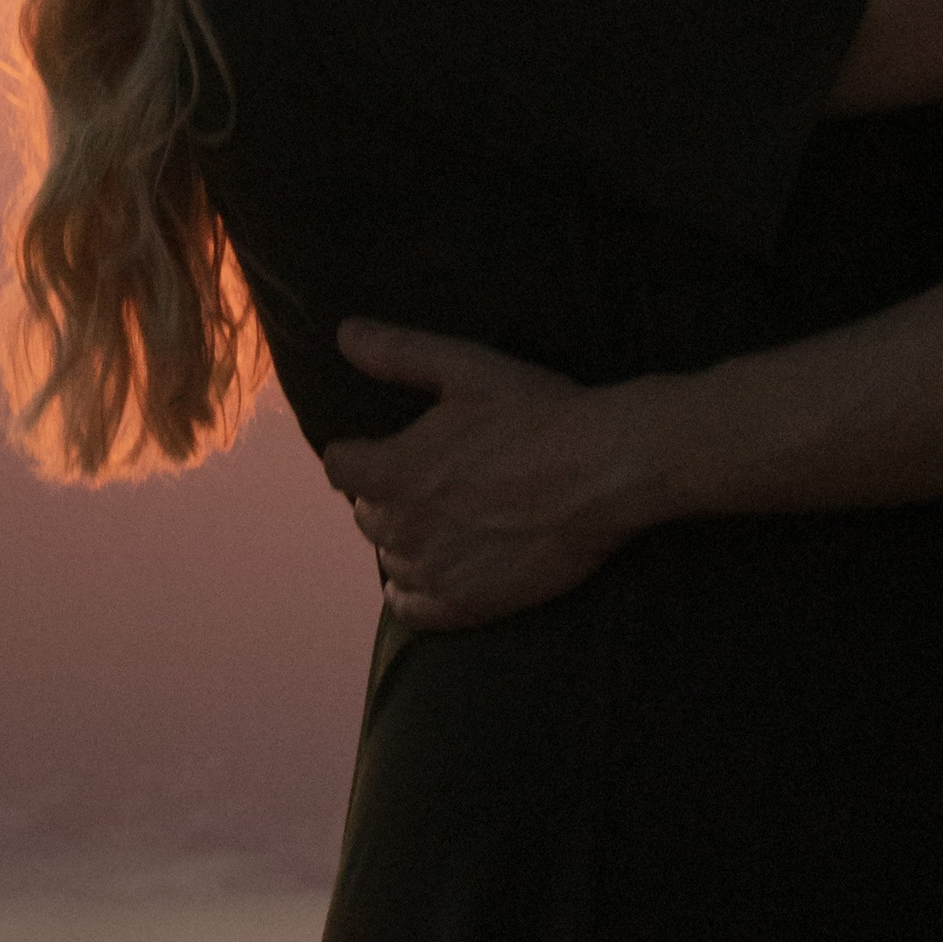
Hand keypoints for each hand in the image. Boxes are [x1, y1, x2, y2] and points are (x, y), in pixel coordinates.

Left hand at [324, 321, 645, 628]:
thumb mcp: (464, 367)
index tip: (380, 445)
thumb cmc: (535, 413)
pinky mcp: (465, 605)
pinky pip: (411, 608)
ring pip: (390, 556)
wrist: (603, 471)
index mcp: (393, 471)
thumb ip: (397, 353)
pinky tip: (434, 569)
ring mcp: (433, 572)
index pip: (339, 467)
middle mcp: (402, 529)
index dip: (358, 452)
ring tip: (443, 517)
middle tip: (430, 475)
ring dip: (404, 537)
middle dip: (386, 493)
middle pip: (365, 513)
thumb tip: (344, 332)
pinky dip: (412, 591)